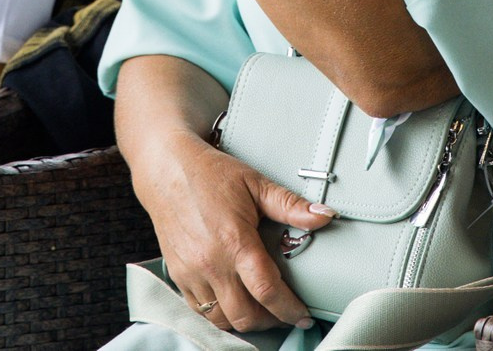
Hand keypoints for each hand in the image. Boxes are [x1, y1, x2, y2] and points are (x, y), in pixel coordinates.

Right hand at [133, 126, 332, 332]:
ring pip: (221, 319)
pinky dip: (219, 314)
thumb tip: (324, 216)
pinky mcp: (178, 274)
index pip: (267, 290)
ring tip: (261, 310)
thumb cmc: (210, 174)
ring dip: (244, 321)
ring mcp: (191, 272)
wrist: (167, 170)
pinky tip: (232, 302)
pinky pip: (199, 310)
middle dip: (270, 321)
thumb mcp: (255, 183)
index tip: (302, 315)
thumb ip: (291, 205)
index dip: (289, 309)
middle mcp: (211, 262)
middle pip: (245, 315)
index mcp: (235, 241)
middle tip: (285, 314)